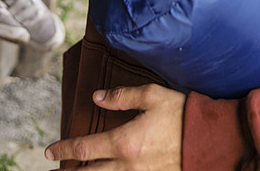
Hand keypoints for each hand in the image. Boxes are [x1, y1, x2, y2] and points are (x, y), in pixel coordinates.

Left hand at [44, 84, 184, 169]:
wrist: (211, 141)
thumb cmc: (182, 114)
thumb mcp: (152, 96)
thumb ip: (122, 96)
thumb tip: (97, 98)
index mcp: (125, 142)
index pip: (84, 148)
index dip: (63, 149)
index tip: (49, 152)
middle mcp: (128, 165)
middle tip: (56, 170)